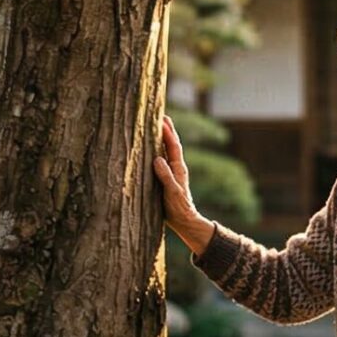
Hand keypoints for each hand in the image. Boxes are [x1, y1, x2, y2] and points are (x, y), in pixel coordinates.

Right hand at [153, 115, 211, 251]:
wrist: (185, 221)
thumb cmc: (178, 209)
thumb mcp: (172, 193)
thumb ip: (165, 176)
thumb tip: (157, 158)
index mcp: (178, 168)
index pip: (173, 145)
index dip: (167, 132)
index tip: (161, 118)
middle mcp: (176, 167)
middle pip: (172, 144)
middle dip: (167, 129)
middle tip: (161, 115)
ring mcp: (172, 172)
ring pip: (167, 150)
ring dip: (162, 138)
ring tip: (156, 126)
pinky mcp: (166, 178)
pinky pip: (162, 159)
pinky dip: (158, 149)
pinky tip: (152, 149)